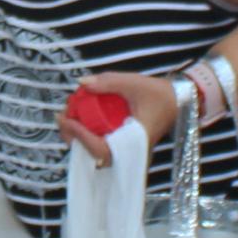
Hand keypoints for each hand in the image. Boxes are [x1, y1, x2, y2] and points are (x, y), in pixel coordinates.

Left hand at [62, 69, 181, 160]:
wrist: (177, 101)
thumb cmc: (159, 94)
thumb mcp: (134, 83)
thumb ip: (108, 82)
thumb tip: (82, 83)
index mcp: (135, 142)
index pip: (103, 149)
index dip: (82, 137)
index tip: (68, 119)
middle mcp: (130, 153)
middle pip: (94, 156)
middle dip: (73, 138)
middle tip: (61, 117)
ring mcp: (126, 151)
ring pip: (95, 152)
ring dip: (77, 136)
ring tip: (66, 116)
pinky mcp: (122, 146)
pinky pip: (100, 145)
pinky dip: (86, 135)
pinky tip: (77, 119)